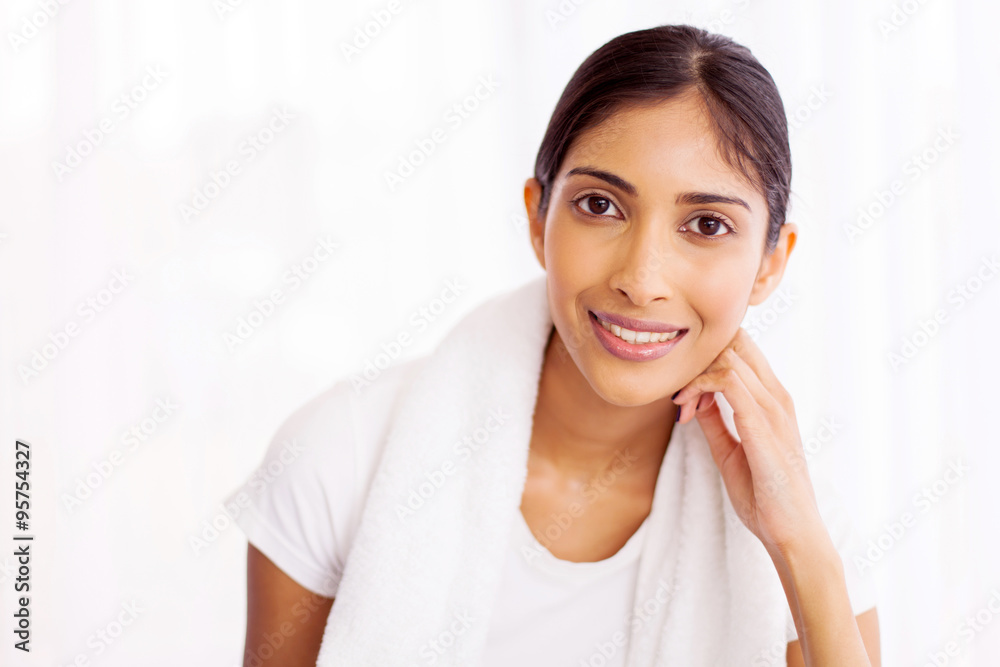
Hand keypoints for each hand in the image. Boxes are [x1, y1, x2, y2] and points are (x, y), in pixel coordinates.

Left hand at [670, 327, 826, 557]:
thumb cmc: (766, 496)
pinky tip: (686, 408)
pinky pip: (728, 382)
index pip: (743, 350)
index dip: (706, 359)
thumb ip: (715, 422)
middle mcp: (778, 398)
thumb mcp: (731, 452)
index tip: (683, 393)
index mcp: (774, 401)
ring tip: (680, 404)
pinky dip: (699, 387)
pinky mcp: (763, 426)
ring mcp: (774, 409)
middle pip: (736, 344)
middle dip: (697, 361)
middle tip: (679, 396)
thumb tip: (695, 400)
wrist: (793, 533)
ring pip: (729, 358)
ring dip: (694, 376)